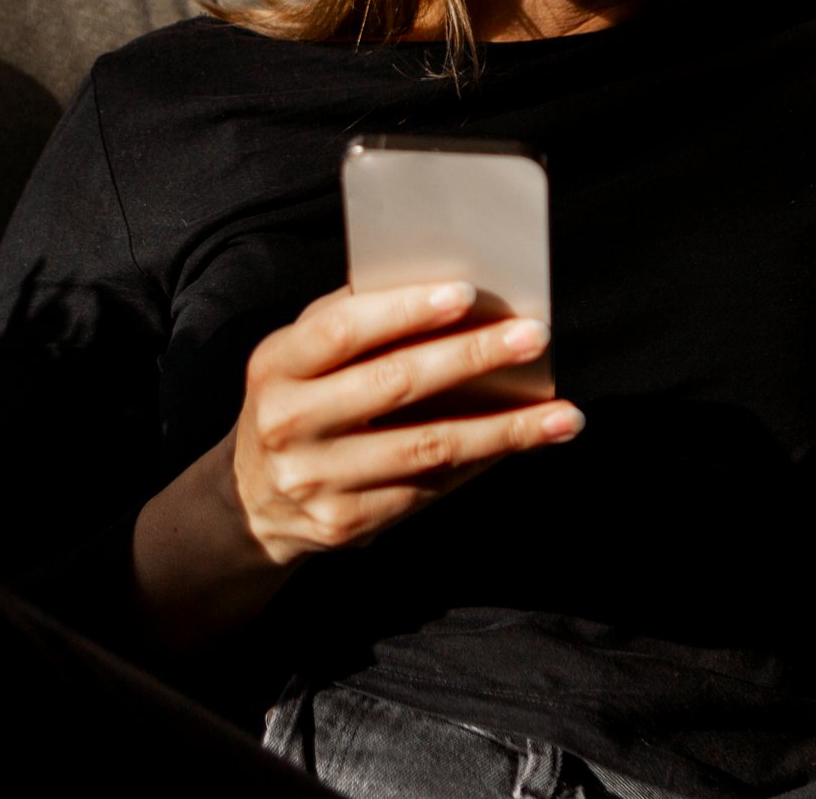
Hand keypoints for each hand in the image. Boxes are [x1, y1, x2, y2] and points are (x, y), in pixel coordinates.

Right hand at [229, 280, 583, 565]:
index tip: (466, 292)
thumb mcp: (300, 356)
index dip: (403, 310)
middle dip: (472, 357)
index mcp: (276, 366)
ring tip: (563, 413)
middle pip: (394, 385)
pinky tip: (524, 442)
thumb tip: (448, 291)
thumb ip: (353, 322)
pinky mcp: (348, 524)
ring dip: (504, 429)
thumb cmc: (298, 399)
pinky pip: (430, 488)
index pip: (341, 330)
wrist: (252, 501)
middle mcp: (290, 424)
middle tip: (534, 336)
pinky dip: (484, 461)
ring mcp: (318, 481)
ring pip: (426, 448)